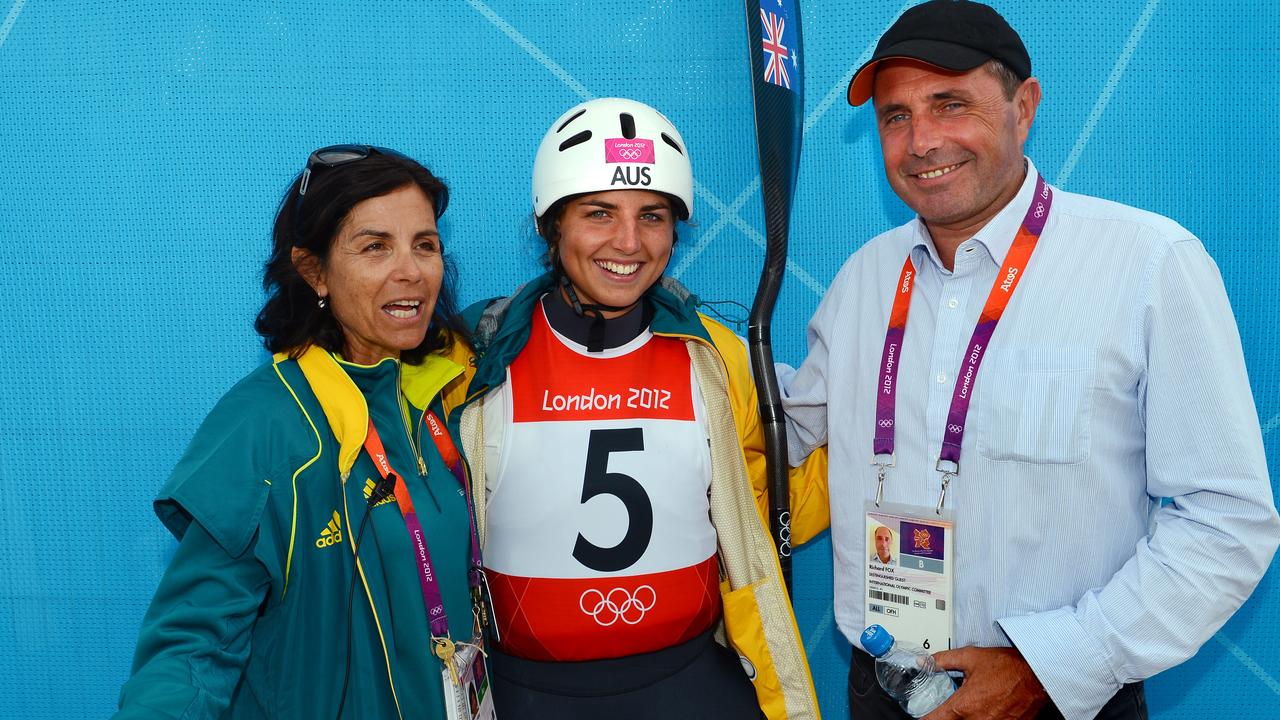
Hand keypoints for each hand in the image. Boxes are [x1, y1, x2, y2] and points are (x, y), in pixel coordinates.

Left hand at [921, 646, 1048, 719]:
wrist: (1037, 675)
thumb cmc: (1008, 667)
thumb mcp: (971, 657)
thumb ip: (944, 660)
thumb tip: (925, 663)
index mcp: (963, 706)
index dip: (925, 717)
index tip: (924, 713)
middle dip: (948, 716)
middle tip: (951, 707)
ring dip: (966, 718)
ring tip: (973, 707)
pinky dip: (983, 719)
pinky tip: (987, 709)